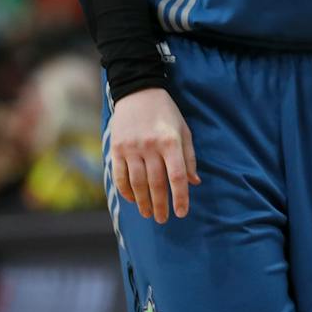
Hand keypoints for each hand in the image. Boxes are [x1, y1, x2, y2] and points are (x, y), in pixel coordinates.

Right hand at [108, 87, 199, 223]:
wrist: (138, 91)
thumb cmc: (166, 113)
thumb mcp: (183, 130)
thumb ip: (189, 157)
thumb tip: (194, 182)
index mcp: (171, 141)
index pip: (177, 176)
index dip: (180, 197)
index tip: (181, 213)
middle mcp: (150, 146)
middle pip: (156, 183)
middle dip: (161, 204)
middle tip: (163, 219)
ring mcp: (131, 148)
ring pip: (137, 183)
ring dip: (143, 202)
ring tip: (148, 213)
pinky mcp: (116, 149)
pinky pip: (120, 176)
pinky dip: (126, 191)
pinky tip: (132, 200)